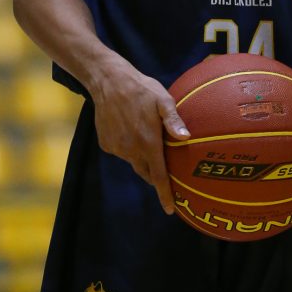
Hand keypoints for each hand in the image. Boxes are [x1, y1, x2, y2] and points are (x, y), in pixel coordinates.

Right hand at [89, 52, 189, 214]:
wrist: (107, 81)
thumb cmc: (141, 88)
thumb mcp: (162, 99)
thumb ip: (173, 120)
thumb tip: (186, 138)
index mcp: (147, 142)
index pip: (159, 176)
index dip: (165, 194)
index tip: (170, 210)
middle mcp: (131, 149)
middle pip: (146, 172)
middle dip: (156, 176)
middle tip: (165, 170)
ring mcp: (117, 148)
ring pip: (133, 160)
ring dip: (142, 156)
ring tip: (146, 137)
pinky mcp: (106, 144)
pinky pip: (121, 151)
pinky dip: (128, 147)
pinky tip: (130, 128)